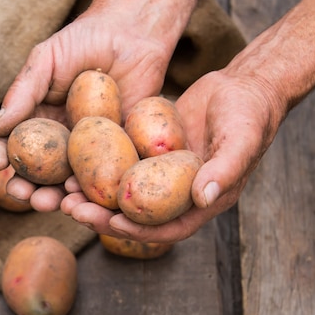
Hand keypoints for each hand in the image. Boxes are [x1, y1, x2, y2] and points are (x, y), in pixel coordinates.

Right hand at [0, 0, 200, 210]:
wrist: (133, 34)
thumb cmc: (84, 40)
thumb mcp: (46, 60)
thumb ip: (22, 92)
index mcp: (36, 120)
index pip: (11, 144)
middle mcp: (59, 140)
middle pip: (37, 174)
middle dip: (26, 189)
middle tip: (22, 194)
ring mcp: (87, 150)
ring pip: (67, 183)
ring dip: (56, 198)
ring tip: (50, 203)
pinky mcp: (116, 154)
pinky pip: (102, 178)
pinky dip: (91, 193)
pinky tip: (83, 197)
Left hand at [62, 68, 282, 242]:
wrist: (242, 85)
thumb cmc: (250, 113)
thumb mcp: (242, 139)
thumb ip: (225, 170)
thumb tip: (203, 198)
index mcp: (202, 201)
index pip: (167, 227)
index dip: (138, 230)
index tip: (110, 222)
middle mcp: (178, 194)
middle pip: (136, 215)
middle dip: (103, 216)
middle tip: (71, 209)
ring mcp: (161, 175)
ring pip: (123, 193)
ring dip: (93, 196)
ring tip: (63, 193)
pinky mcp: (148, 154)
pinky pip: (121, 165)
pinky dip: (99, 168)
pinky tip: (73, 164)